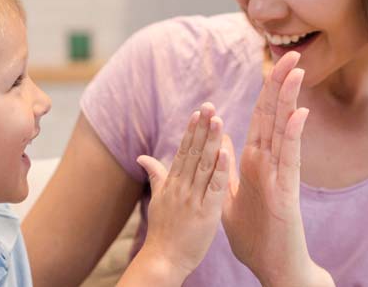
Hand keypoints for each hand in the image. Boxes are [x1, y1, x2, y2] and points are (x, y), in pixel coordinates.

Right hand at [125, 103, 229, 282]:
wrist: (163, 260)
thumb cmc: (162, 232)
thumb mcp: (157, 199)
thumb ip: (155, 175)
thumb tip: (141, 156)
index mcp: (172, 184)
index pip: (183, 151)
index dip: (191, 131)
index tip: (199, 112)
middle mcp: (181, 187)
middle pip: (193, 153)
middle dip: (202, 128)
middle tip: (210, 106)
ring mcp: (192, 200)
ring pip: (204, 166)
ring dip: (211, 142)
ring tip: (218, 120)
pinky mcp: (205, 214)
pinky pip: (214, 188)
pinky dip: (220, 170)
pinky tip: (225, 152)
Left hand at [221, 51, 332, 286]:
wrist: (273, 267)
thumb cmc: (254, 235)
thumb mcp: (227, 195)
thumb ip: (224, 166)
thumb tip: (219, 141)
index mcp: (254, 160)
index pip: (260, 117)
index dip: (265, 90)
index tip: (272, 64)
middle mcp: (269, 162)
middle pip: (274, 115)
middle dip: (280, 84)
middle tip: (291, 54)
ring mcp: (280, 175)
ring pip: (284, 130)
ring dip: (289, 100)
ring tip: (297, 71)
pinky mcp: (286, 193)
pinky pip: (289, 160)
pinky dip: (292, 136)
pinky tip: (297, 114)